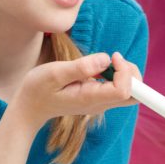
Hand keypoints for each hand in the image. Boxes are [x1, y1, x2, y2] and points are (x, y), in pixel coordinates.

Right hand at [12, 52, 138, 129]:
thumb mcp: (54, 73)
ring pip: (130, 92)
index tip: (113, 56)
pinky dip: (118, 76)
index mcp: (91, 99)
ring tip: (108, 62)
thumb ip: (81, 67)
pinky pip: (119, 89)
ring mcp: (101, 103)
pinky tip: (102, 68)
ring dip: (126, 73)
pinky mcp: (99, 98)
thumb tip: (106, 59)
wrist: (30, 107)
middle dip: (132, 73)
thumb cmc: (38, 89)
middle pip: (135, 94)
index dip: (125, 71)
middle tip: (115, 59)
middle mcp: (100, 104)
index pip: (124, 90)